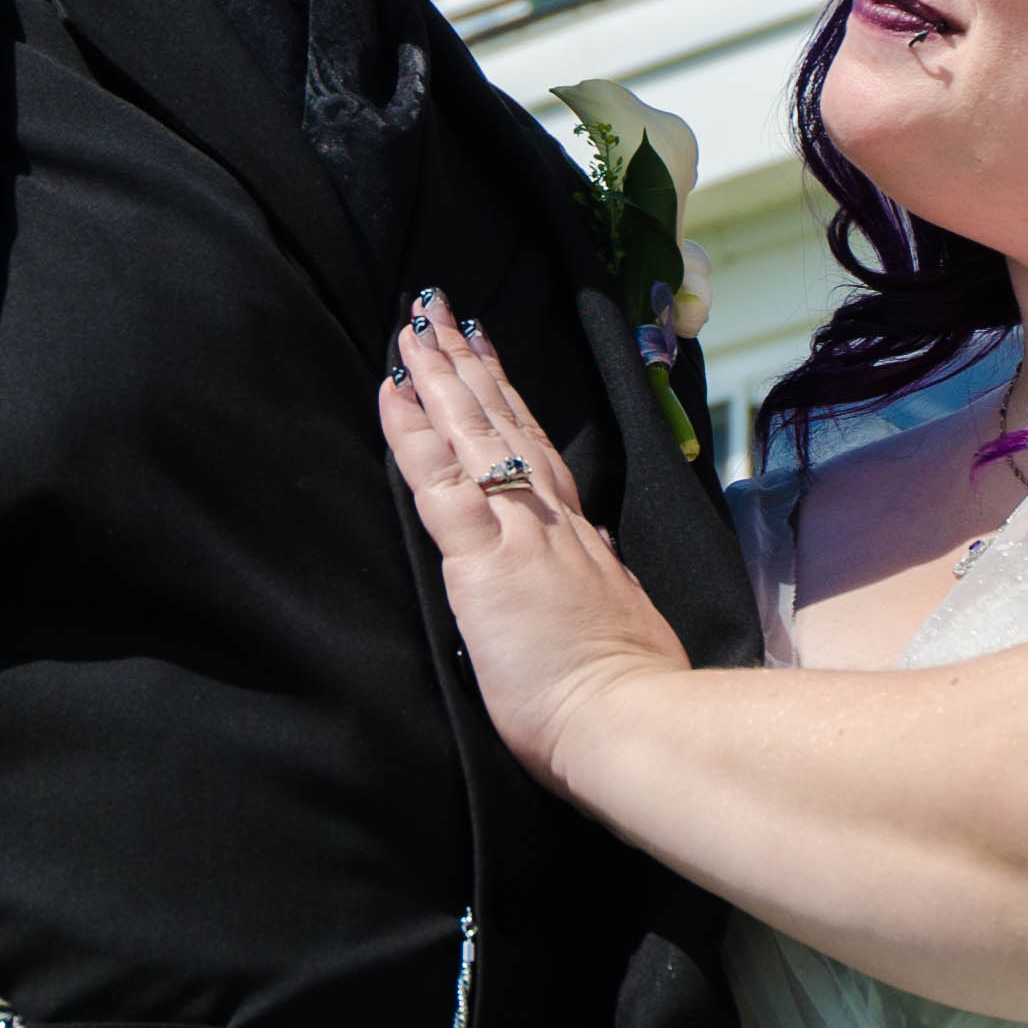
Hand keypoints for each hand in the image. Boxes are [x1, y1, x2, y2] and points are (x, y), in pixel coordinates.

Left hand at [379, 294, 690, 799]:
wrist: (634, 720)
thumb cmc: (627, 690)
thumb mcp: (621, 619)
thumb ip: (601, 577)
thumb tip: (597, 550)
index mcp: (579, 537)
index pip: (534, 450)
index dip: (505, 398)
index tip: (484, 352)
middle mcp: (549, 519)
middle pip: (501, 422)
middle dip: (466, 363)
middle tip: (436, 308)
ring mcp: (517, 531)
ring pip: (471, 432)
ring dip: (438, 373)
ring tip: (412, 324)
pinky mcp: (484, 559)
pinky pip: (439, 479)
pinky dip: (413, 430)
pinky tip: (392, 390)